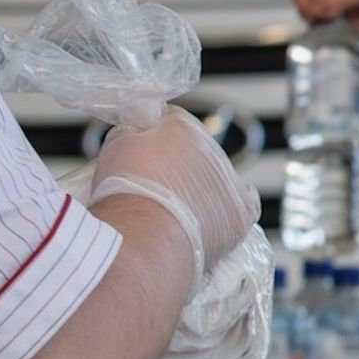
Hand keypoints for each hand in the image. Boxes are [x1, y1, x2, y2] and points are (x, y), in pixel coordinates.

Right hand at [91, 106, 257, 272]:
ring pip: (215, 180)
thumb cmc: (125, 190)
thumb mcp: (115, 145)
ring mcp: (230, 179)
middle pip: (194, 154)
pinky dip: (228, 211)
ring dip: (199, 192)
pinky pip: (243, 205)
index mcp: (181, 125)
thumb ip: (131, 130)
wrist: (146, 234)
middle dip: (176, 169)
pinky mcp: (242, 212)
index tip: (142, 159)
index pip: (169, 123)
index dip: (153, 141)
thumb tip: (139, 128)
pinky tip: (215, 218)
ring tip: (174, 215)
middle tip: (155, 192)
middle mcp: (211, 147)